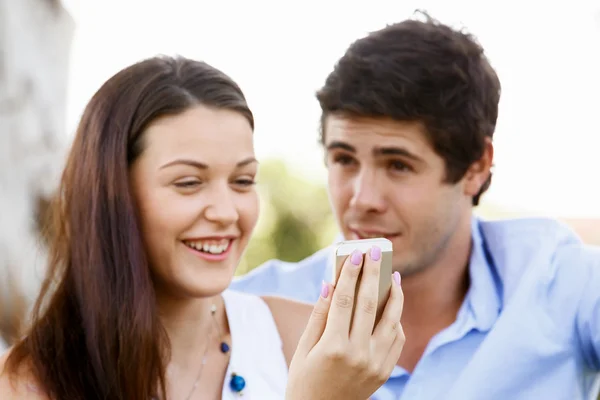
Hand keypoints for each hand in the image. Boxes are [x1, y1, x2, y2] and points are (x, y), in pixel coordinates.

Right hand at [285, 246, 404, 399]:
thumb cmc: (304, 380)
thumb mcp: (303, 349)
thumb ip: (319, 315)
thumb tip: (330, 284)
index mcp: (333, 347)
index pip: (345, 301)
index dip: (350, 274)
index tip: (354, 255)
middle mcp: (358, 355)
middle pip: (369, 304)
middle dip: (373, 274)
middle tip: (375, 252)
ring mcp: (374, 365)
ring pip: (391, 321)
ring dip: (394, 295)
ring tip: (394, 276)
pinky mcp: (384, 372)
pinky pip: (396, 340)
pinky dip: (396, 320)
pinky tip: (391, 307)